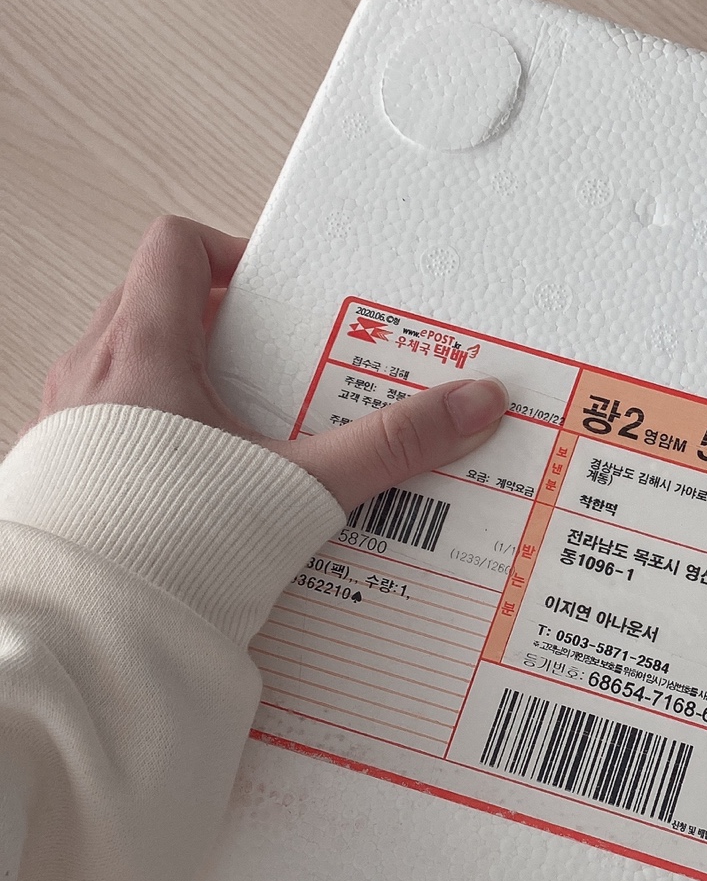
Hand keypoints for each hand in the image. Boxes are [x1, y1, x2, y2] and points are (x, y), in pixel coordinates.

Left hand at [34, 216, 507, 511]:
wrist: (82, 634)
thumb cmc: (165, 547)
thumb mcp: (300, 486)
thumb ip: (390, 445)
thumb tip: (471, 404)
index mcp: (144, 348)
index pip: (177, 247)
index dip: (233, 254)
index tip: (281, 297)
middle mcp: (93, 374)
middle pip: (154, 303)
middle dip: (224, 326)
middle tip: (281, 365)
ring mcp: (66, 424)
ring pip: (129, 364)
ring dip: (188, 380)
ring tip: (249, 427)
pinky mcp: (61, 476)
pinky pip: (111, 424)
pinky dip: (158, 434)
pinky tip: (204, 485)